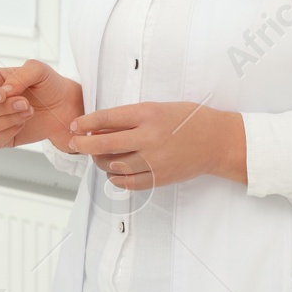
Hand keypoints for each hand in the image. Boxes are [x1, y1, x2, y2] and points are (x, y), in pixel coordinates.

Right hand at [0, 60, 83, 148]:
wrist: (64, 106)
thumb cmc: (50, 85)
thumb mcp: (39, 70)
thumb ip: (21, 75)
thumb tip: (4, 91)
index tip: (2, 95)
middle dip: (5, 108)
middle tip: (27, 104)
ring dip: (8, 121)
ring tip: (28, 113)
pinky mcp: (2, 136)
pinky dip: (6, 135)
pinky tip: (21, 126)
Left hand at [65, 102, 247, 189]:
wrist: (217, 141)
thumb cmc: (187, 119)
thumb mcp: (158, 108)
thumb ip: (131, 117)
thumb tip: (99, 126)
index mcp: (148, 114)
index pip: (107, 118)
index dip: (86, 123)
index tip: (75, 125)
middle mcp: (149, 137)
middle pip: (105, 144)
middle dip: (83, 144)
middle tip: (74, 143)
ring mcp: (154, 160)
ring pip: (114, 166)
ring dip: (100, 161)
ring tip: (98, 156)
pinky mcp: (159, 178)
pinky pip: (128, 183)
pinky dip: (116, 178)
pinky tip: (113, 172)